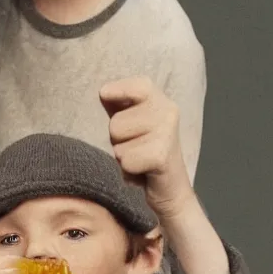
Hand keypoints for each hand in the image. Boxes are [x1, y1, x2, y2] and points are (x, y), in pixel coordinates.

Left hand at [100, 77, 193, 218]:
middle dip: (118, 138)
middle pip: (116, 122)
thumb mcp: (130, 122)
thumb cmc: (143, 152)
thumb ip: (117, 104)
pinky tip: (142, 170)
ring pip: (118, 141)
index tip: (107, 98)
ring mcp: (167, 132)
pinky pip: (125, 160)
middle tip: (135, 147)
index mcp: (160, 99)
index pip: (136, 86)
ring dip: (122, 154)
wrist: (169, 188)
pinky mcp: (162, 155)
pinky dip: (128, 170)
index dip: (117, 91)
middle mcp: (168, 111)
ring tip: (138, 157)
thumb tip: (103, 92)